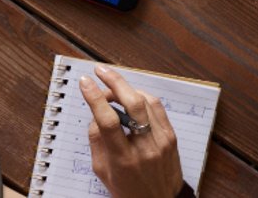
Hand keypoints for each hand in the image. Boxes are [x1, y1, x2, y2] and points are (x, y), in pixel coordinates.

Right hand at [79, 66, 183, 197]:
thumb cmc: (128, 190)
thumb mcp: (102, 170)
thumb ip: (97, 140)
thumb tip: (96, 112)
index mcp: (124, 159)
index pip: (108, 121)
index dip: (95, 97)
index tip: (85, 83)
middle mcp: (145, 148)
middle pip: (132, 104)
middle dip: (114, 81)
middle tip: (99, 71)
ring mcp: (162, 141)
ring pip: (146, 101)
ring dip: (127, 88)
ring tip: (113, 87)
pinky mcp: (172, 138)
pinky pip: (157, 107)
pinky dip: (142, 96)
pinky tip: (132, 96)